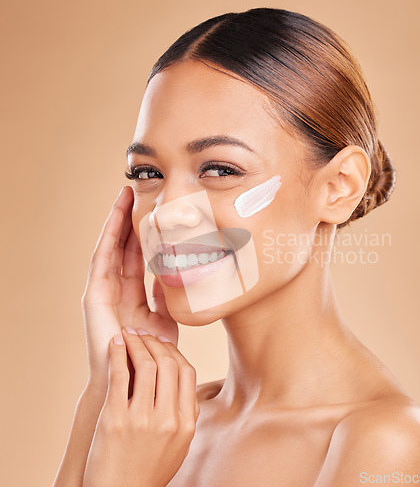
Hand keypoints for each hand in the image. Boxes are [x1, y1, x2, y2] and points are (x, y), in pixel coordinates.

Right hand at [81, 186, 177, 392]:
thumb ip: (165, 299)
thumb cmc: (151, 354)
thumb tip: (171, 277)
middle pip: (123, 247)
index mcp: (133, 295)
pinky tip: (116, 216)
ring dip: (117, 222)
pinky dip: (108, 236)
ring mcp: (104, 291)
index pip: (138, 257)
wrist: (135, 379)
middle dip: (130, 221)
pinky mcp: (94, 295)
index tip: (153, 212)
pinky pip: (102, 259)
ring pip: (111, 248)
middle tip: (137, 193)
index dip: (144, 234)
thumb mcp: (165, 320)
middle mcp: (116, 289)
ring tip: (125, 196)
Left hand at [83, 328, 198, 486]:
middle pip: (168, 364)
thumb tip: (183, 381)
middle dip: (155, 342)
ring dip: (137, 342)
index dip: (174, 352)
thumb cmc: (147, 472)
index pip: (187, 372)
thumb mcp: (178, 446)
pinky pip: (119, 376)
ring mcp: (140, 420)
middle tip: (143, 333)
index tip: (162, 345)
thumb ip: (185, 415)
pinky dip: (117, 353)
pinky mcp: (113, 420)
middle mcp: (167, 420)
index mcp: (186, 424)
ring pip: (145, 365)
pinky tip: (114, 343)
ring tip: (128, 334)